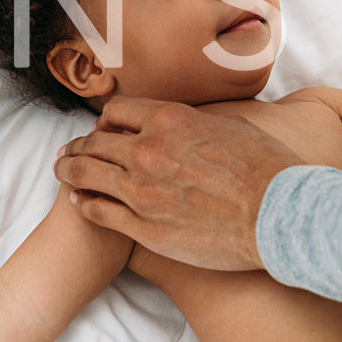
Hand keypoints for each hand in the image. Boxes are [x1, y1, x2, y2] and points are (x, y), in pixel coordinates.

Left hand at [54, 96, 304, 270]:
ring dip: (70, 172)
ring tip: (62, 172)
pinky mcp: (145, 228)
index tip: (103, 130)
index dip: (106, 122)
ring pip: (88, 176)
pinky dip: (85, 204)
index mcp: (169, 119)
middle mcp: (148, 151)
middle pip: (95, 143)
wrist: (280, 215)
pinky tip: (79, 202)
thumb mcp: (232, 124)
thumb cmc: (267, 169)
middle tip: (68, 152)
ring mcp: (142, 191)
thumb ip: (198, 122)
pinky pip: (100, 212)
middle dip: (78, 147)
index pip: (117, 113)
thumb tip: (191, 121)